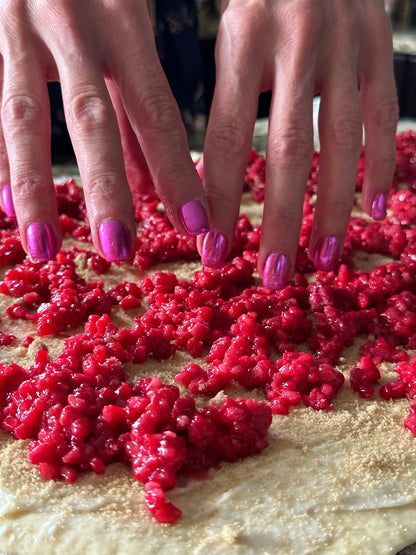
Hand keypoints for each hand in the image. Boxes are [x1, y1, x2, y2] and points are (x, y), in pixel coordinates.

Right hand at [0, 0, 208, 261]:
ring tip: (44, 247)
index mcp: (124, 21)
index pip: (157, 113)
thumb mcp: (127, 22)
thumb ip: (135, 101)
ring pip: (24, 117)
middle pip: (92, 120)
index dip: (177, 173)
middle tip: (120, 250)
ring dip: (34, 188)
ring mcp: (16, 27)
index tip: (197, 227)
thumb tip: (152, 181)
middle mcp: (72, 25)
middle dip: (106, 190)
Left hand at [200, 0, 397, 288]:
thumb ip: (221, 107)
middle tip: (271, 276)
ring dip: (333, 208)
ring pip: (341, 143)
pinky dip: (381, 167)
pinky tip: (376, 211)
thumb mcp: (229, 43)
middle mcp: (297, 43)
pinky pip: (383, 118)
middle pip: (288, 151)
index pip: (227, 138)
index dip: (220, 201)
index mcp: (243, 41)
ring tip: (322, 260)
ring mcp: (345, 47)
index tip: (212, 252)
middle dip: (279, 220)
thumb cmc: (259, 4)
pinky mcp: (379, 50)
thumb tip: (202, 188)